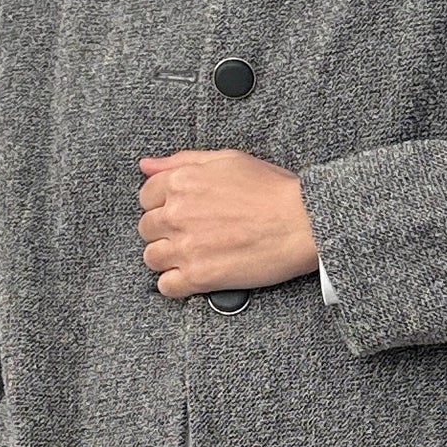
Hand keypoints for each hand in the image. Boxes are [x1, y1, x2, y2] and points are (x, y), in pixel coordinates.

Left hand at [137, 148, 319, 298]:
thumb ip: (182, 161)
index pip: (146, 196)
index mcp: (181, 182)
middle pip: (147, 229)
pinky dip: (175, 284)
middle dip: (164, 231)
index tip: (179, 213)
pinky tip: (193, 276)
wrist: (301, 223)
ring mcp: (186, 247)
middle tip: (189, 234)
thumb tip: (146, 165)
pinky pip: (166, 286)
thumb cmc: (272, 190)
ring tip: (192, 256)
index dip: (162, 205)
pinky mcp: (198, 276)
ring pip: (152, 258)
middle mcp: (177, 214)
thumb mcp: (226, 159)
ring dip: (167, 258)